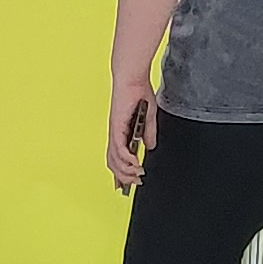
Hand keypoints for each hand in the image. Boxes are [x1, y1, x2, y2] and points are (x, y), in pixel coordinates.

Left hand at [106, 70, 159, 191]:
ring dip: (126, 170)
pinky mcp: (117, 126)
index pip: (116, 157)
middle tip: (134, 183)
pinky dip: (126, 159)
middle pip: (113, 162)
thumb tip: (150, 147)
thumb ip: (148, 133)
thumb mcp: (148, 117)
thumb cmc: (138, 92)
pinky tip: (134, 163)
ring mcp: (115, 130)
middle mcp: (115, 133)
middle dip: (123, 177)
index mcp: (121, 131)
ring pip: (114, 159)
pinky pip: (119, 148)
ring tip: (137, 175)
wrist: (133, 78)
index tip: (124, 185)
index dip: (118, 173)